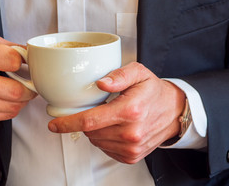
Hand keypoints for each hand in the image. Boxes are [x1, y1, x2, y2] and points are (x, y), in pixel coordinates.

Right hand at [0, 36, 36, 123]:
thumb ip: (11, 48)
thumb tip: (34, 56)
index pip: (15, 61)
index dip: (25, 62)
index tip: (27, 64)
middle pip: (17, 90)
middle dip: (30, 87)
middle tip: (30, 83)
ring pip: (15, 106)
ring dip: (23, 99)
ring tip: (19, 90)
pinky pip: (8, 114)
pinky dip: (13, 107)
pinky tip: (7, 98)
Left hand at [48, 62, 184, 163]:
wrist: (174, 111)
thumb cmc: (153, 91)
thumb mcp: (139, 72)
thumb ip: (119, 75)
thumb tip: (101, 83)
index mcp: (130, 110)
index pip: (89, 120)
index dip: (67, 123)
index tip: (53, 124)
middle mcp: (131, 132)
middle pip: (89, 131)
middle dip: (84, 120)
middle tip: (96, 108)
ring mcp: (132, 147)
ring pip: (96, 141)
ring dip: (94, 130)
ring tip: (110, 116)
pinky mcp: (132, 156)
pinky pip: (105, 149)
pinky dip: (104, 139)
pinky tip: (115, 127)